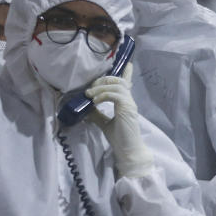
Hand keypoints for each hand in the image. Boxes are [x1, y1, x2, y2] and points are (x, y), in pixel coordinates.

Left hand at [86, 63, 153, 178]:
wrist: (128, 151)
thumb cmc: (119, 139)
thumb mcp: (105, 124)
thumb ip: (97, 114)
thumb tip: (86, 107)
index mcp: (126, 102)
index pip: (127, 84)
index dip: (127, 73)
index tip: (128, 64)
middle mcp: (129, 100)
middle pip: (118, 80)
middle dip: (103, 80)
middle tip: (90, 88)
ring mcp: (129, 103)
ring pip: (116, 85)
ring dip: (100, 87)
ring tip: (90, 95)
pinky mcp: (127, 108)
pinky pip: (114, 94)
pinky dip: (103, 95)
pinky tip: (95, 101)